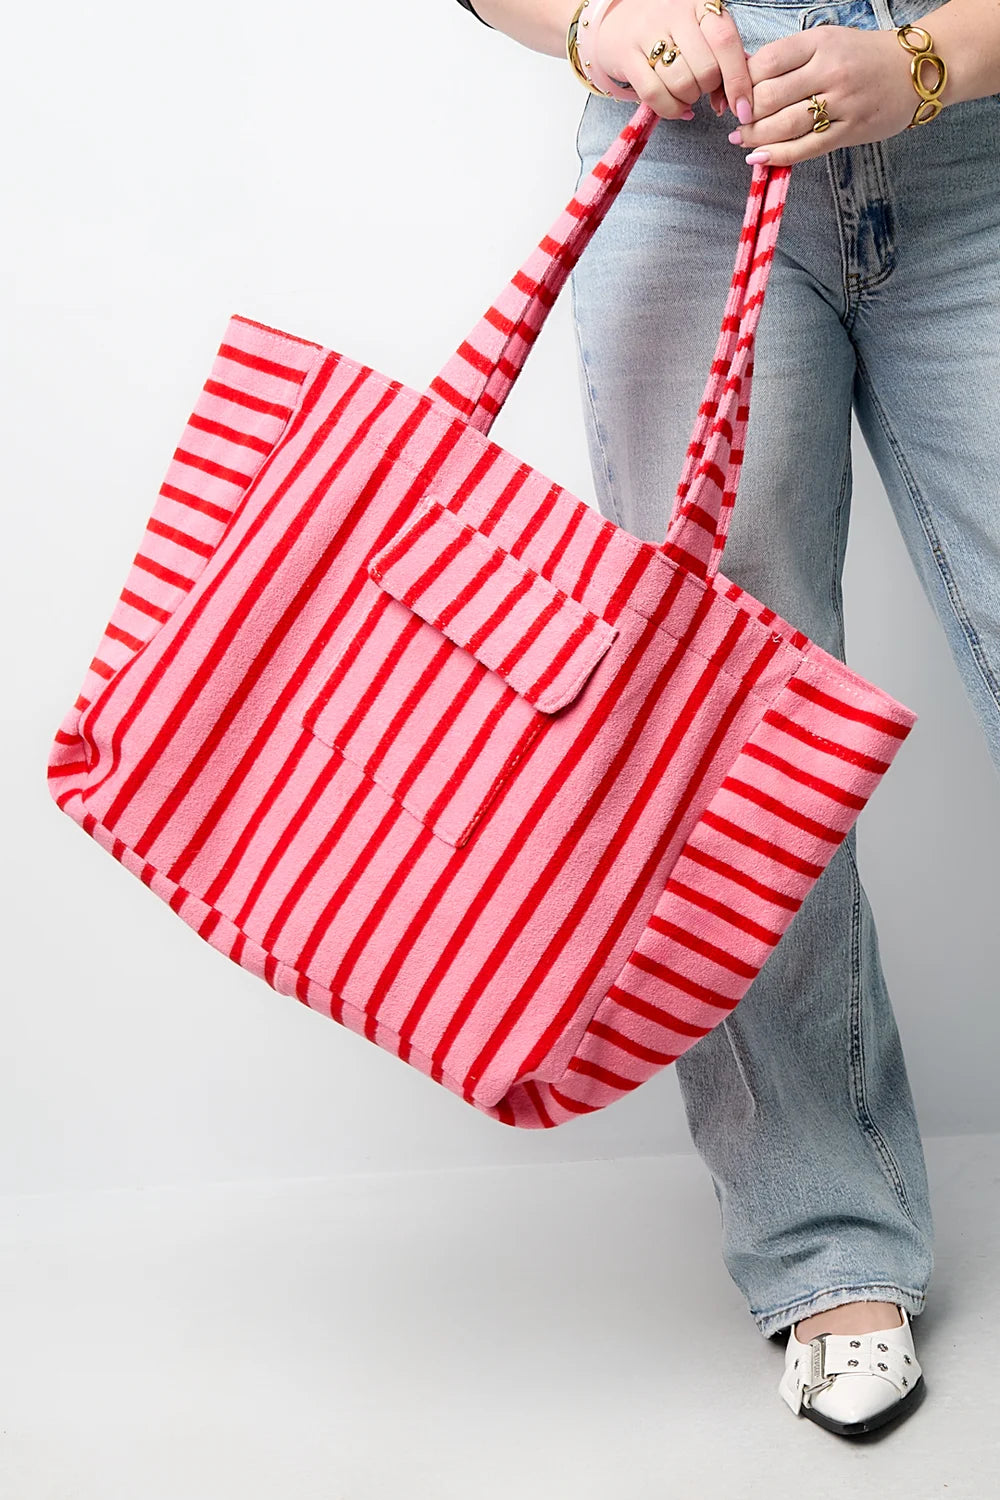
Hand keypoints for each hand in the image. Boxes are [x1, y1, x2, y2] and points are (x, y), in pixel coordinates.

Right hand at [595, 0, 756, 122]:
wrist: (618, 20)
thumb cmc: (669, 31)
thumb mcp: (701, 34)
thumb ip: (723, 62)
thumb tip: (736, 103)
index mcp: (700, 3)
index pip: (726, 42)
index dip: (738, 80)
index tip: (744, 108)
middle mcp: (675, 12)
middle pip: (706, 69)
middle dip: (708, 89)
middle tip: (700, 86)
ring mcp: (647, 32)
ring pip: (682, 83)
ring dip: (689, 99)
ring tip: (685, 93)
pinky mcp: (626, 55)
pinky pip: (654, 94)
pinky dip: (671, 110)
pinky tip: (678, 109)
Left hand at [729, 26, 919, 162]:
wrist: (916, 70)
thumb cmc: (863, 57)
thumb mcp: (827, 42)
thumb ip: (791, 58)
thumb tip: (745, 77)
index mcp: (821, 42)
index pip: (767, 63)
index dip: (743, 83)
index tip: (737, 95)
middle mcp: (830, 70)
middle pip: (770, 97)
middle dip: (746, 113)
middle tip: (739, 121)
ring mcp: (842, 103)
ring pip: (784, 126)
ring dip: (755, 137)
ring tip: (743, 140)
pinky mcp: (850, 131)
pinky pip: (805, 149)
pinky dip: (777, 156)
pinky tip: (759, 158)